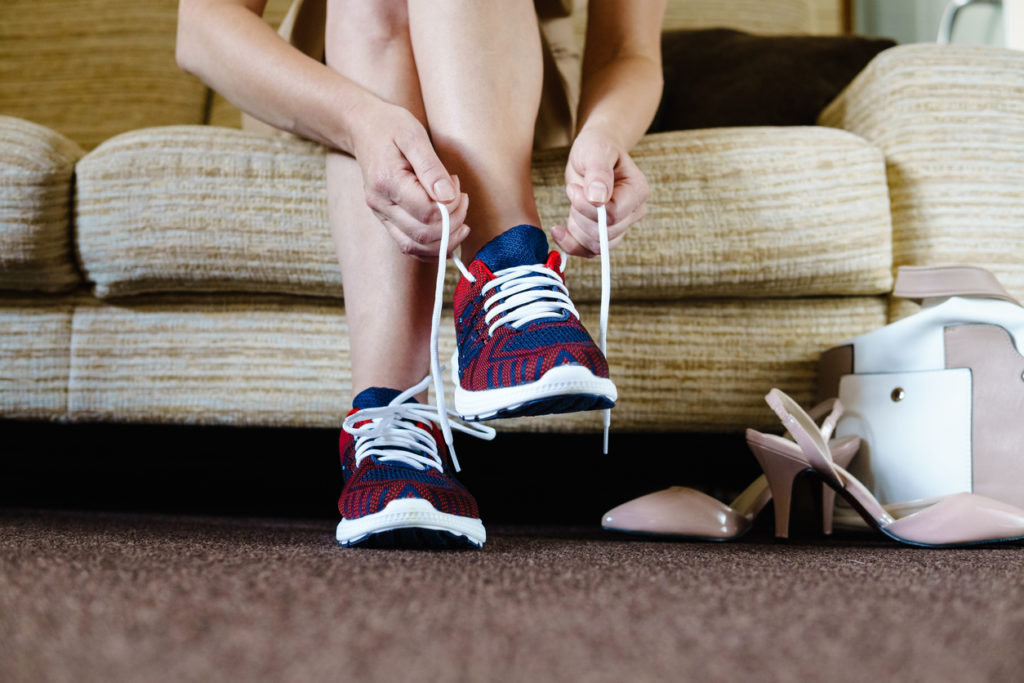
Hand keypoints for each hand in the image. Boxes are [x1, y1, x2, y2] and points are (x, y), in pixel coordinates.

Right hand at [351, 99, 468, 259]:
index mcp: (387, 182)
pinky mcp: (386, 220)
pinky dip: (431, 249)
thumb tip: (449, 197)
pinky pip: (408, 246)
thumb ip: (432, 168)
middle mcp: (380, 204)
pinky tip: (448, 238)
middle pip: (423, 233)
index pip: (427, 212)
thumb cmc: (390, 127)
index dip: (451, 206)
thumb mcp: (414, 136)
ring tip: (460, 219)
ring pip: (415, 247)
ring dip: (445, 240)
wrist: (364, 128)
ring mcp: (381, 215)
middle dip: (453, 222)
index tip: (456, 185)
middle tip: (462, 200)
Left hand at [551, 128, 649, 256]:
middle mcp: (634, 212)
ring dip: (575, 227)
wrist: (593, 155)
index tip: (574, 188)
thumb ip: (598, 173)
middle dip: (579, 215)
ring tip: (573, 200)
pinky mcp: (605, 234)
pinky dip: (570, 244)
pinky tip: (558, 230)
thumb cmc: (596, 148)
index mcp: (637, 191)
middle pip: (603, 234)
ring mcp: (621, 226)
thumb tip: (598, 198)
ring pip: (595, 246)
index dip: (587, 207)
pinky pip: (588, 251)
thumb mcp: (595, 151)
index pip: (613, 214)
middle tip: (574, 190)